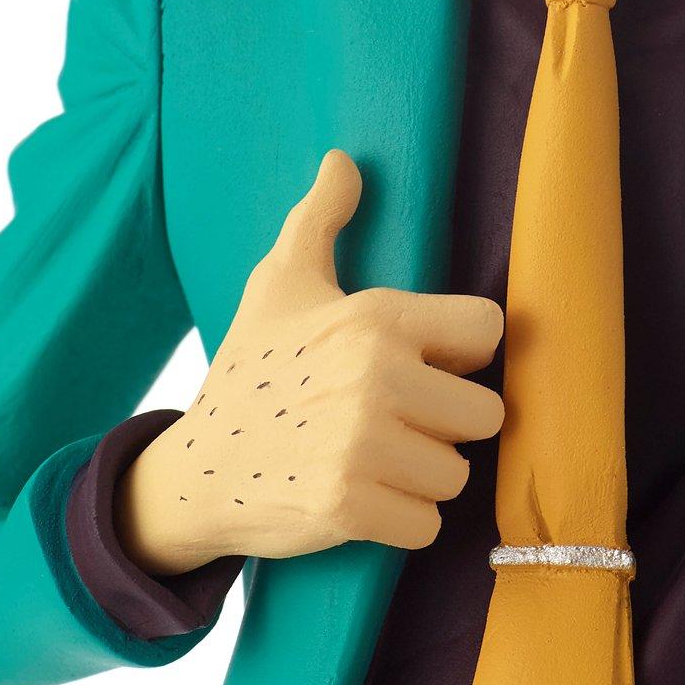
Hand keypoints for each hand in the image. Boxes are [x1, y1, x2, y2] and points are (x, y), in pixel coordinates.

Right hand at [115, 151, 503, 571]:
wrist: (196, 469)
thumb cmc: (249, 371)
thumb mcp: (279, 285)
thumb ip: (319, 219)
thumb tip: (342, 159)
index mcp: (374, 318)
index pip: (488, 330)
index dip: (460, 354)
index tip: (426, 366)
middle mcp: (374, 377)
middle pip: (484, 414)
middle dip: (444, 426)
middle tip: (394, 424)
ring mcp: (361, 446)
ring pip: (458, 474)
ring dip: (423, 477)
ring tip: (374, 460)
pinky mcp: (349, 507)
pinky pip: (427, 525)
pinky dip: (402, 522)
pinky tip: (364, 499)